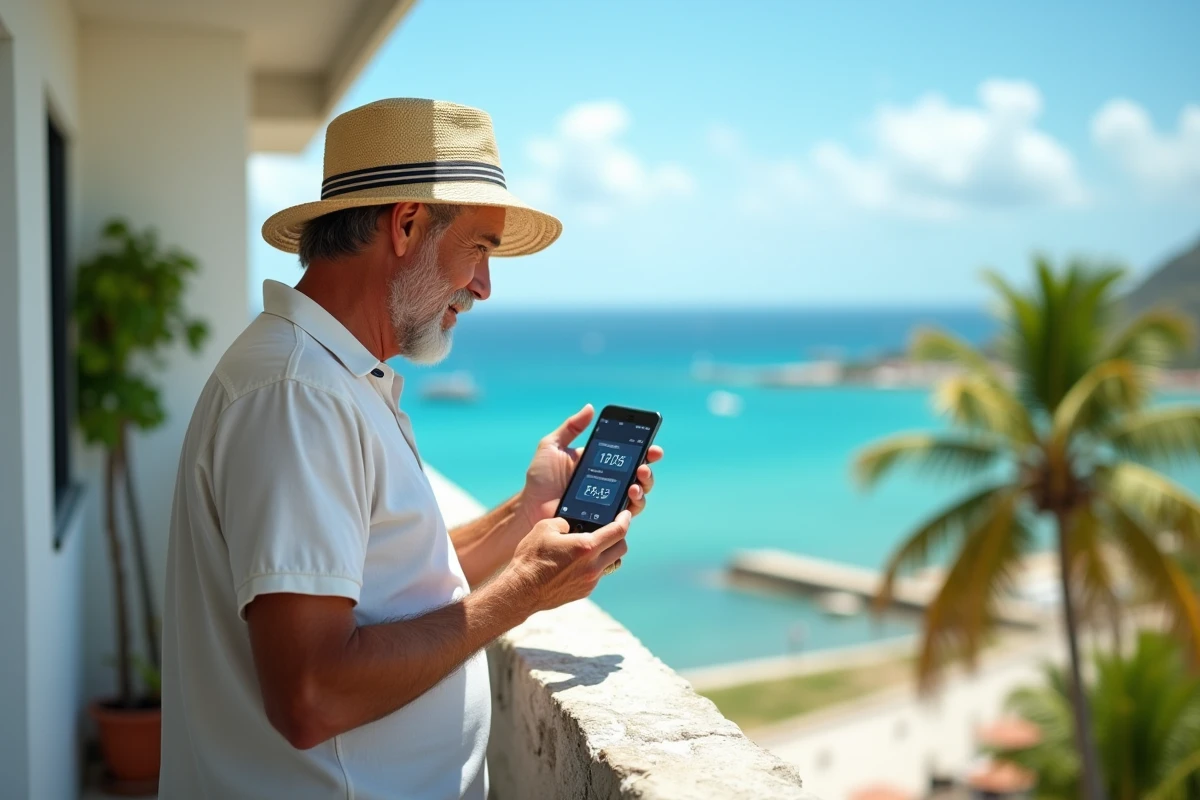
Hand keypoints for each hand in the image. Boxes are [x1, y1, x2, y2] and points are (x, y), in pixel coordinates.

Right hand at [505, 512, 630, 614]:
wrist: (521, 591)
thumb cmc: (531, 558)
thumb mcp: (544, 528)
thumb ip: (564, 522)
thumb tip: (571, 526)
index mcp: (586, 547)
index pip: (618, 531)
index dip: (625, 520)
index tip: (625, 514)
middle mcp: (593, 566)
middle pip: (621, 548)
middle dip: (619, 537)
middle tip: (609, 530)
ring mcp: (590, 581)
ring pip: (611, 563)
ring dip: (606, 553)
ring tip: (591, 546)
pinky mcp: (585, 591)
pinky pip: (597, 575)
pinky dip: (593, 566)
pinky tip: (577, 562)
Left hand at [518, 404, 663, 528]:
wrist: (530, 509)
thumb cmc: (540, 479)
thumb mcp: (552, 446)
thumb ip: (571, 427)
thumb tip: (590, 407)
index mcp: (600, 463)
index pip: (629, 454)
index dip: (645, 449)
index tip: (652, 445)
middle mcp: (610, 482)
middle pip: (640, 475)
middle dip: (648, 468)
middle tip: (644, 464)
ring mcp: (610, 503)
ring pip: (639, 495)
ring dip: (644, 487)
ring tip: (635, 483)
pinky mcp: (606, 521)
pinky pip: (626, 515)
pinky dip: (633, 506)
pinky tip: (629, 497)